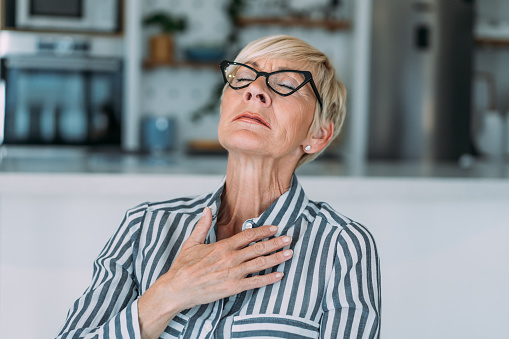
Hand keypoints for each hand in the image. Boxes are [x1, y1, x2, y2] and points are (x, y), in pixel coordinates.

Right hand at [138, 207, 292, 338]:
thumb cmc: (183, 267)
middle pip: (258, 248)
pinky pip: (255, 283)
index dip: (263, 230)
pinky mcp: (233, 287)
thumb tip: (207, 209)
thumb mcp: (192, 243)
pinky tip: (279, 275)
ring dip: (276, 258)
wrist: (177, 289)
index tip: (275, 227)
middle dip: (275, 243)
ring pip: (260, 264)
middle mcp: (230, 258)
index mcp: (222, 246)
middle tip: (289, 238)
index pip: (248, 235)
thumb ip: (202, 225)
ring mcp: (233, 273)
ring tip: (289, 253)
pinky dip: (269, 279)